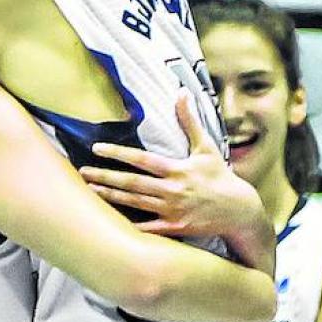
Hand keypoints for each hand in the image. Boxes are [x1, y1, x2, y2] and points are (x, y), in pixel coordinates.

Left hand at [78, 92, 271, 269]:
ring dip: (110, 197)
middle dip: (105, 177)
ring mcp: (172, 211)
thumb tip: (181, 93)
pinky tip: (109, 221)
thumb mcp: (206, 147)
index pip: (141, 159)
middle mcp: (173, 190)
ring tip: (89, 190)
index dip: (117, 153)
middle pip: (132, 183)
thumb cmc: (220, 177)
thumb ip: (189, 122)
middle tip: (81, 173)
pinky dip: (129, 225)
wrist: (240, 211)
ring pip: (135, 204)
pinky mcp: (175, 228)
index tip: (96, 149)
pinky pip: (147, 228)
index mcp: (177, 169)